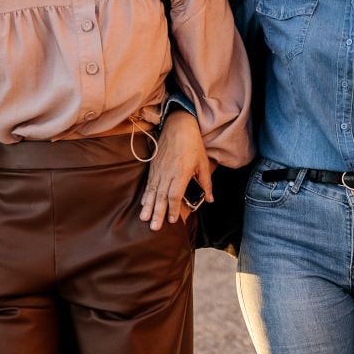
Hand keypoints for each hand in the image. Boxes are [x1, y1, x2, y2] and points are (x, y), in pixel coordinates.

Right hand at [140, 110, 210, 230]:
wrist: (178, 125)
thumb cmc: (193, 143)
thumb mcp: (203, 163)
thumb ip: (206, 183)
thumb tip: (210, 199)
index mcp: (180, 172)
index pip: (175, 195)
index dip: (172, 208)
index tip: (172, 220)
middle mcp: (167, 173)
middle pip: (161, 196)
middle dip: (157, 213)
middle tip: (154, 228)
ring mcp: (158, 169)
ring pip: (152, 191)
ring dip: (148, 206)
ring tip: (144, 219)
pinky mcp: (153, 166)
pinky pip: (149, 183)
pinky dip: (146, 195)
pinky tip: (143, 204)